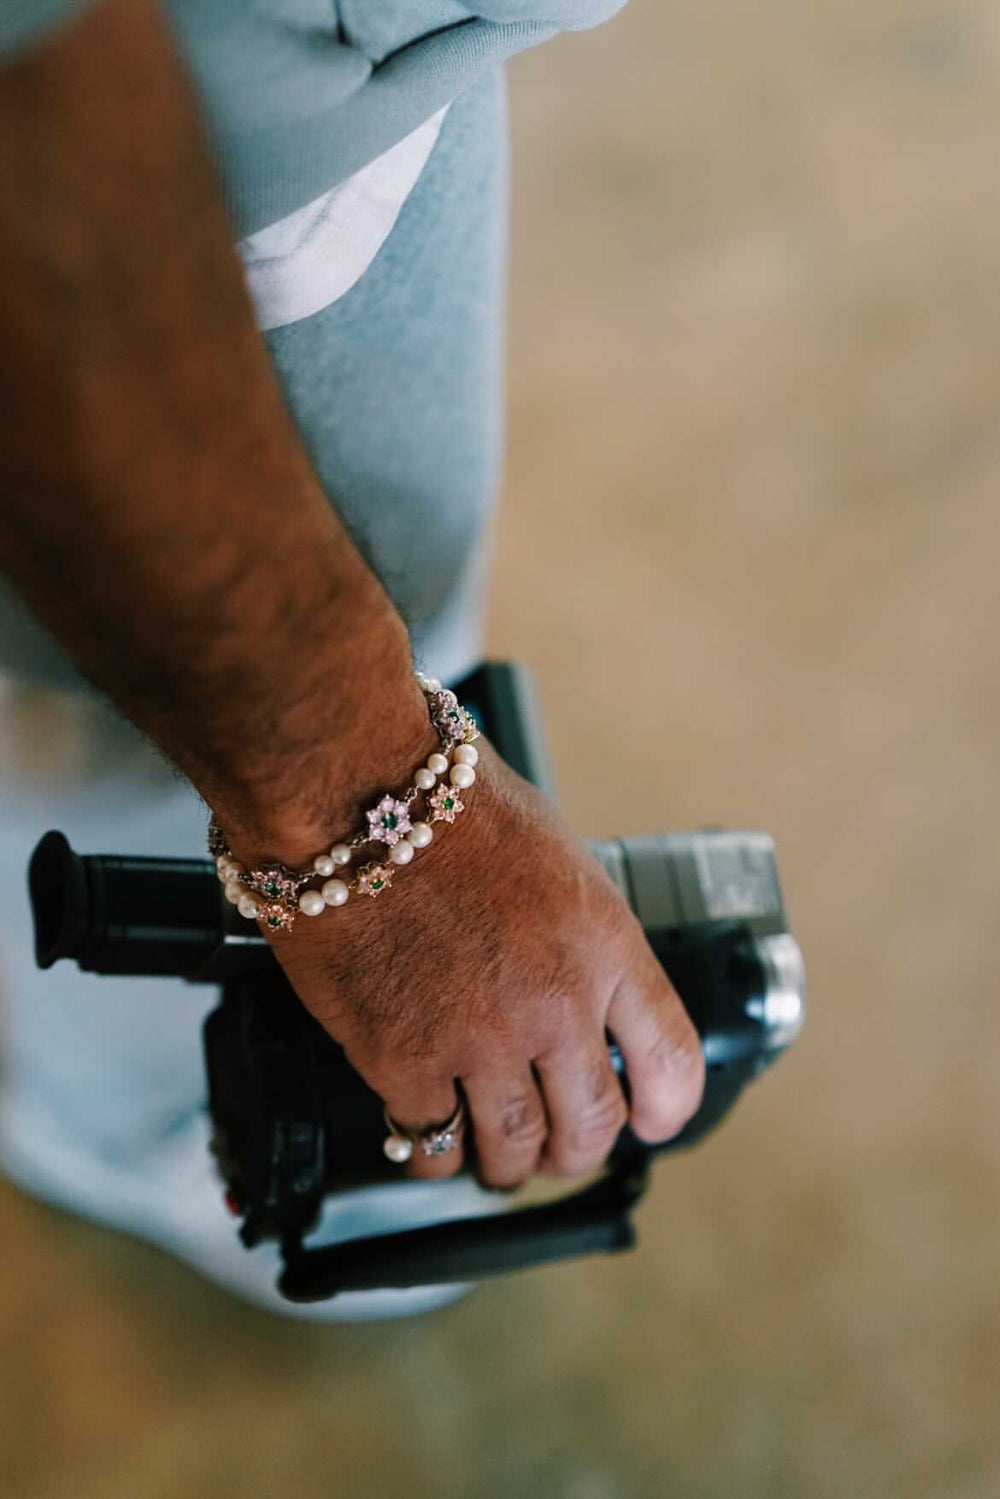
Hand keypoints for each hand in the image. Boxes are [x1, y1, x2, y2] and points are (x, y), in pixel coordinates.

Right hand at [261, 736, 704, 1188]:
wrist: (354, 793)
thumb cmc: (446, 801)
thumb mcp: (556, 856)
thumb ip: (577, 934)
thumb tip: (578, 983)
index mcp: (605, 945)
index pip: (671, 1059)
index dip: (666, 1107)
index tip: (651, 1120)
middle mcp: (556, 1003)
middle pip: (593, 1124)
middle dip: (578, 1151)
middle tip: (561, 1151)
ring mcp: (480, 1040)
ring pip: (514, 1150)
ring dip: (509, 1166)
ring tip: (496, 1162)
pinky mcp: (404, 1061)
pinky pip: (431, 1144)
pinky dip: (433, 1153)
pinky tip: (428, 1138)